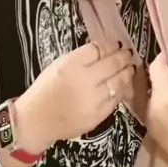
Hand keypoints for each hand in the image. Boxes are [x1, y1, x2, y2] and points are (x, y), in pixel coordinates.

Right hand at [14, 43, 135, 156]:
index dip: (110, 45)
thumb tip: (102, 50)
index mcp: (71, 65)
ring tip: (129, 67)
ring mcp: (94, 99)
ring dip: (126, 72)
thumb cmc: (45, 90)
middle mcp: (84, 80)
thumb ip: (80, 58)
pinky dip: (122, 90)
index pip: (98, 49)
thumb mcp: (58, 65)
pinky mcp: (99, 114)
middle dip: (123, 57)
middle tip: (128, 53)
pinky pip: (116, 99)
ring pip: (119, 81)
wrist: (38, 121)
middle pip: (112, 63)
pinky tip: (122, 85)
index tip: (116, 44)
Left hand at [147, 54, 167, 166]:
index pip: (156, 66)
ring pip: (154, 94)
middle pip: (154, 80)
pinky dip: (164, 103)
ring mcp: (149, 120)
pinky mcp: (151, 130)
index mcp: (165, 96)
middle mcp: (151, 107)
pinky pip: (154, 107)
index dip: (166, 58)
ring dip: (165, 90)